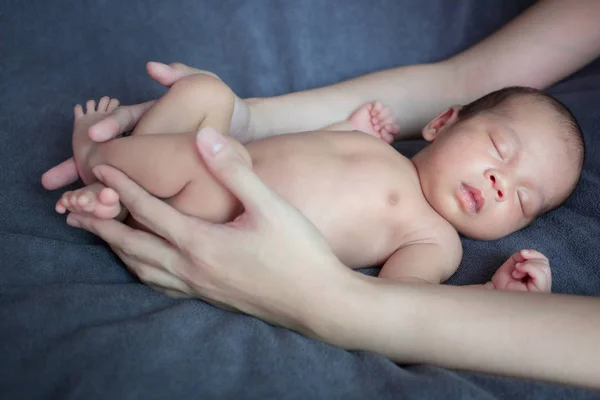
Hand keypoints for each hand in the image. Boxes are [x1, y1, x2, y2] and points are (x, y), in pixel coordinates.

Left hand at [64, 127, 348, 328]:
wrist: (320, 302)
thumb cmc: (299, 252)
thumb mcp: (270, 206)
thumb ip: (234, 170)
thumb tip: (203, 138)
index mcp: (201, 243)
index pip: (149, 210)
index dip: (122, 187)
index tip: (99, 169)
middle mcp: (192, 268)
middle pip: (132, 245)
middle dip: (101, 226)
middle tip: (73, 212)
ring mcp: (200, 287)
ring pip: (143, 270)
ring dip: (118, 250)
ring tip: (102, 237)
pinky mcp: (212, 297)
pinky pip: (163, 285)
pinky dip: (143, 272)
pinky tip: (148, 269)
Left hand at [489, 249, 551, 292]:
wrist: (494, 294)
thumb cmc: (502, 284)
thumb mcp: (510, 266)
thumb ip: (519, 258)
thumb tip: (525, 253)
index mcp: (537, 278)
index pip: (544, 262)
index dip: (534, 254)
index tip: (522, 253)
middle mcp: (542, 284)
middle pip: (545, 263)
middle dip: (530, 259)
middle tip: (517, 266)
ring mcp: (542, 289)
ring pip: (544, 268)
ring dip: (527, 265)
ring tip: (516, 272)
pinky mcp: (540, 292)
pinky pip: (541, 275)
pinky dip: (528, 268)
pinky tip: (517, 273)